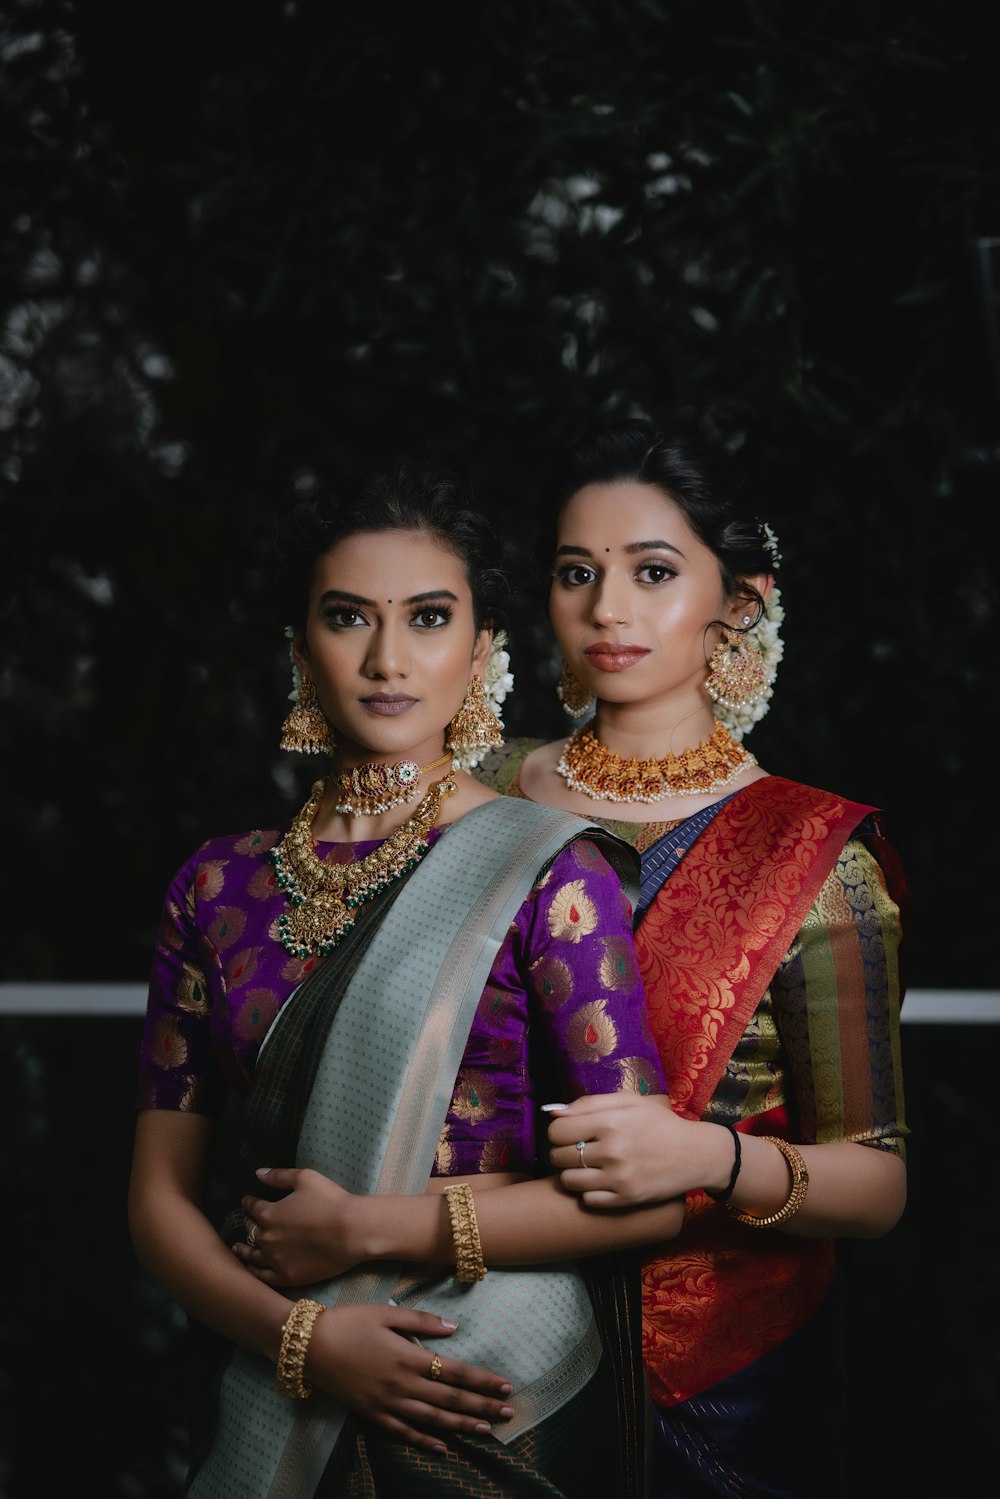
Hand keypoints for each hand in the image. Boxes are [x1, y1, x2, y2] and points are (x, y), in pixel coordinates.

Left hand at [234, 1167, 364, 1285]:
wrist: (352, 1231)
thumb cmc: (331, 1201)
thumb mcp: (305, 1178)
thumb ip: (279, 1176)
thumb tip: (258, 1173)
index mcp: (269, 1214)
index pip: (252, 1207)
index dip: (249, 1202)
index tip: (247, 1201)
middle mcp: (267, 1239)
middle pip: (250, 1231)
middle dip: (247, 1223)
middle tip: (246, 1221)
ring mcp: (275, 1261)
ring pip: (252, 1256)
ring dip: (243, 1249)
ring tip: (238, 1248)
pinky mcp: (287, 1277)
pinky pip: (263, 1276)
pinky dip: (254, 1270)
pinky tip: (251, 1267)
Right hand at [307, 1302, 514, 1453]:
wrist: (310, 1347)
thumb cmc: (349, 1323)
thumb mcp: (386, 1312)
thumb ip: (422, 1320)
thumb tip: (455, 1327)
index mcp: (408, 1356)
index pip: (455, 1371)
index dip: (482, 1380)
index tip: (506, 1385)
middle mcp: (402, 1385)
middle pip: (449, 1398)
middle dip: (482, 1406)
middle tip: (509, 1413)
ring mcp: (387, 1403)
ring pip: (432, 1419)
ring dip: (461, 1425)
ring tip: (486, 1430)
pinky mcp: (372, 1415)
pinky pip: (403, 1432)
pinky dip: (425, 1441)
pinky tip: (443, 1447)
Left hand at [546, 1093, 730, 1206]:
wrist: (695, 1154)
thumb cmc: (660, 1123)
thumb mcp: (630, 1101)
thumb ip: (590, 1103)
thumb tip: (554, 1112)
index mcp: (610, 1122)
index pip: (557, 1131)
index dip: (557, 1132)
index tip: (568, 1133)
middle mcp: (612, 1150)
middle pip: (559, 1156)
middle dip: (562, 1152)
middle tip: (577, 1150)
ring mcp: (618, 1178)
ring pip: (569, 1180)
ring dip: (571, 1173)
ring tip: (585, 1166)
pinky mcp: (626, 1199)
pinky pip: (587, 1200)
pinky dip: (588, 1192)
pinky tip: (600, 1182)